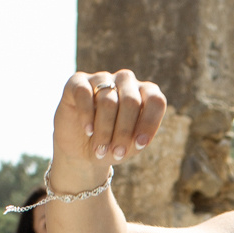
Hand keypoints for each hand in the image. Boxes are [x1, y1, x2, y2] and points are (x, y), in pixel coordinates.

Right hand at [49, 69, 167, 194]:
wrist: (81, 148)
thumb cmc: (112, 145)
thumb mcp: (128, 147)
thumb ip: (137, 140)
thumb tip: (137, 140)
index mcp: (145, 93)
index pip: (155, 100)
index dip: (149, 123)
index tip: (138, 145)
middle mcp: (125, 81)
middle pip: (131, 101)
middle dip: (124, 132)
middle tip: (117, 154)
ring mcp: (102, 78)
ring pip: (108, 101)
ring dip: (104, 130)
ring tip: (100, 149)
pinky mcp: (77, 81)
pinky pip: (84, 93)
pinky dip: (87, 115)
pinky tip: (88, 130)